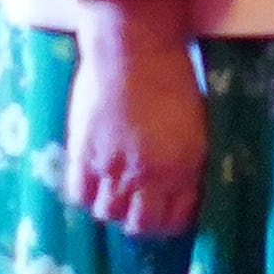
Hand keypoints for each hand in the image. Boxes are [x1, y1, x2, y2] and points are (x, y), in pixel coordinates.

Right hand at [66, 0, 205, 235]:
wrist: (133, 49)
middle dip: (141, 222)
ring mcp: (113, 168)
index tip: (165, 212)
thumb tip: (180, 178)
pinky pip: (79, 193)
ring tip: (112, 194)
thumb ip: (185, 158)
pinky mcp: (83, 155)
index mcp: (184, 169)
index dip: (170, 220)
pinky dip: (85, 194)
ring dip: (112, 208)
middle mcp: (149, 177)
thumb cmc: (172, 75)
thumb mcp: (194, 123)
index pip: (176, 218)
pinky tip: (91, 182)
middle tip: (138, 209)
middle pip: (140, 224)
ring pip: (108, 213)